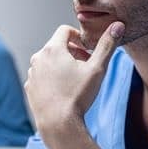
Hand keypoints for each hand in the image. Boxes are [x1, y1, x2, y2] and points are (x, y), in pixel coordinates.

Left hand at [25, 22, 123, 136]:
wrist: (58, 124)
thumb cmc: (77, 96)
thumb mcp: (97, 69)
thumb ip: (107, 45)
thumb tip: (117, 25)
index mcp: (53, 49)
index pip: (64, 30)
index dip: (78, 36)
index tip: (87, 49)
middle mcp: (38, 58)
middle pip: (56, 46)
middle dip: (72, 52)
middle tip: (85, 65)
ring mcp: (32, 73)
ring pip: (48, 61)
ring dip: (61, 65)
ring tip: (75, 79)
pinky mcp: (30, 87)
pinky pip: (42, 76)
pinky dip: (52, 78)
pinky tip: (63, 90)